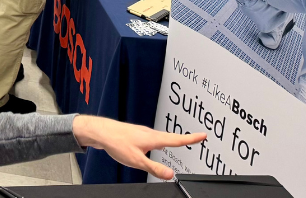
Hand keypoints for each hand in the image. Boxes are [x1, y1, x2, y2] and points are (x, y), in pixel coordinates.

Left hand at [73, 115, 205, 179]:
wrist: (101, 131)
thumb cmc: (117, 142)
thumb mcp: (137, 160)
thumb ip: (154, 168)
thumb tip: (171, 174)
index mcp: (153, 138)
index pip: (177, 139)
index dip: (191, 138)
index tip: (203, 135)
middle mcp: (150, 133)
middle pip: (171, 137)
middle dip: (185, 138)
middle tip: (197, 138)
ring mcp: (143, 133)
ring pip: (161, 137)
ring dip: (172, 140)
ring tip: (181, 142)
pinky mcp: (136, 135)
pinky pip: (152, 138)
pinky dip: (160, 142)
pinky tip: (155, 146)